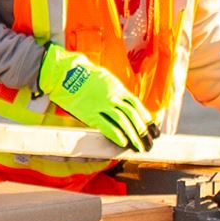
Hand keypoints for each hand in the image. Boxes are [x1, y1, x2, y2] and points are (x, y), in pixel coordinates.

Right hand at [37, 45, 158, 150]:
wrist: (67, 73)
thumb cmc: (86, 77)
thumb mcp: (107, 80)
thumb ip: (118, 92)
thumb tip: (127, 104)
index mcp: (118, 89)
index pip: (137, 105)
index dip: (146, 118)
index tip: (152, 129)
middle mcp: (113, 97)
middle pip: (132, 115)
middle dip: (142, 131)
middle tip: (149, 143)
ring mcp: (101, 105)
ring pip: (122, 121)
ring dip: (132, 135)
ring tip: (139, 146)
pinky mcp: (89, 113)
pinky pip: (105, 126)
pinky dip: (116, 135)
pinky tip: (123, 143)